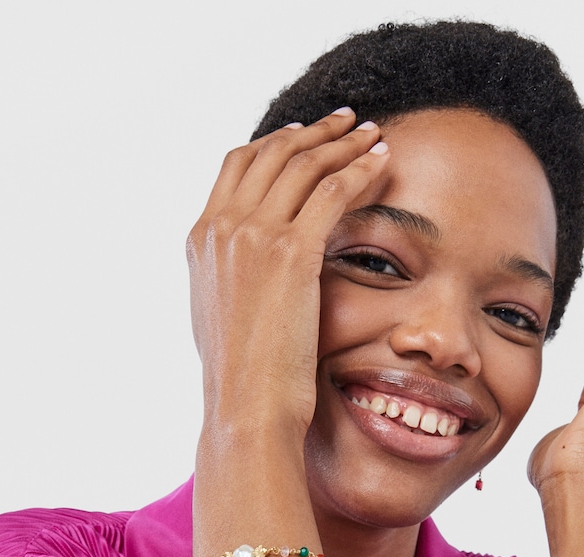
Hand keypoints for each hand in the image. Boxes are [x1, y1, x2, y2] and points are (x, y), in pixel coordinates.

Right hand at [187, 109, 389, 438]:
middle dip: (312, 132)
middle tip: (345, 122)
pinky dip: (360, 168)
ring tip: (370, 134)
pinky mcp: (291, 252)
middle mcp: (221, 227)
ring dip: (342, 142)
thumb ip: (227, 278)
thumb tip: (243, 272)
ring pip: (304, 164)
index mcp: (200, 239)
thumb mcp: (218, 317)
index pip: (237, 167)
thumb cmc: (241, 379)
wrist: (245, 408)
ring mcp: (253, 235)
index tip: (304, 138)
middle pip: (270, 153)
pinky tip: (382, 159)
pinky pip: (332, 191)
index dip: (275, 145)